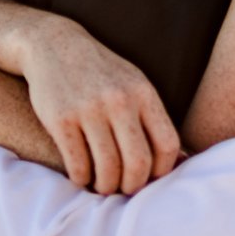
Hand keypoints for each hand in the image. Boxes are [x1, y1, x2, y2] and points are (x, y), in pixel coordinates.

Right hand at [18, 18, 179, 194]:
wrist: (54, 46)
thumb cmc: (100, 73)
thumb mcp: (134, 84)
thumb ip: (152, 118)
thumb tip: (180, 159)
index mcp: (143, 93)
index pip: (167, 144)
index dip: (163, 170)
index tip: (150, 176)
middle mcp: (119, 101)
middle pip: (138, 162)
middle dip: (133, 186)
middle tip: (124, 189)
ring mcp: (89, 110)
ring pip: (107, 168)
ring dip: (106, 187)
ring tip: (103, 186)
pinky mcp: (61, 119)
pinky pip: (78, 164)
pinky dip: (82, 179)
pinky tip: (82, 176)